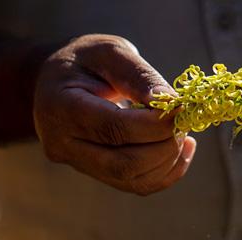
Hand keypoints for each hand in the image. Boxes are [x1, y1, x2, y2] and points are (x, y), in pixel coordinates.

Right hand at [34, 34, 195, 194]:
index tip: (181, 108)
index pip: (114, 128)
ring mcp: (77, 164)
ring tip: (181, 131)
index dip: (155, 124)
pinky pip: (136, 185)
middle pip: (124, 163)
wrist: (57, 83)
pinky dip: (166, 171)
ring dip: (168, 159)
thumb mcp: (110, 51)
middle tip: (183, 120)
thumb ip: (138, 75)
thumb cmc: (85, 60)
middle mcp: (63, 144)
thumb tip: (171, 104)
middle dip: (165, 145)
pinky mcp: (95, 174)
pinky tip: (181, 149)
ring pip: (132, 179)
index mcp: (61, 107)